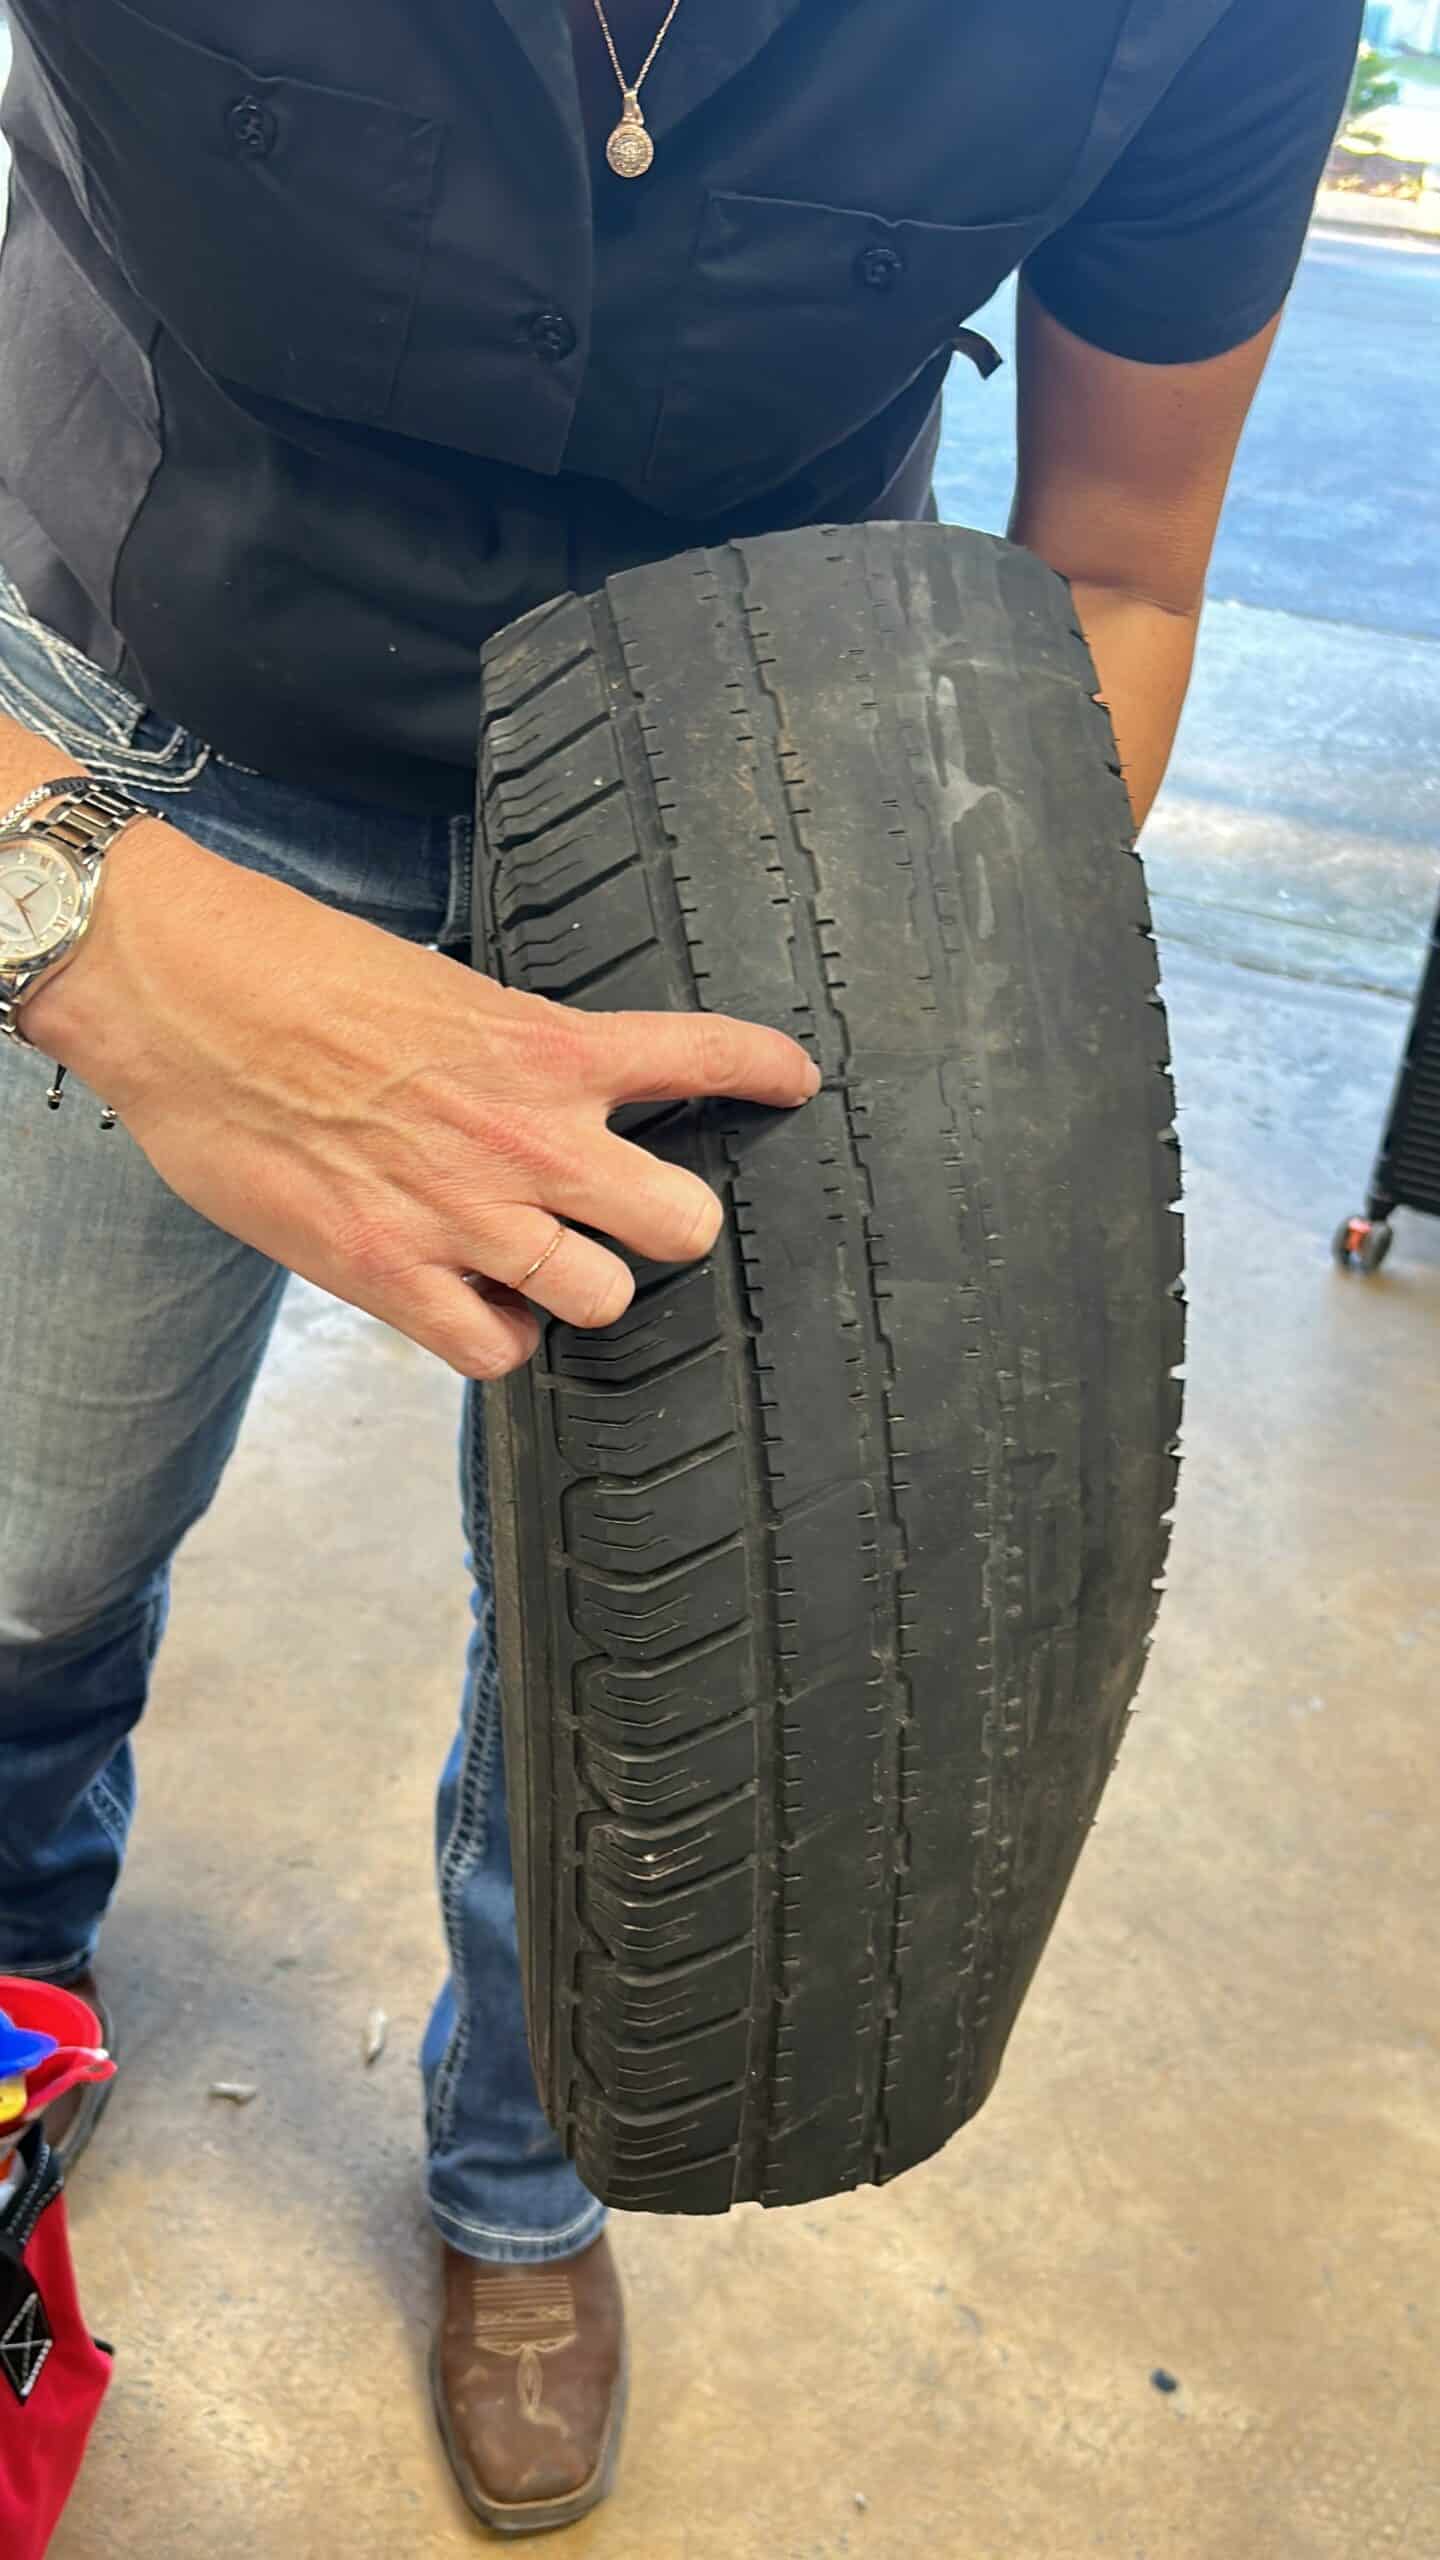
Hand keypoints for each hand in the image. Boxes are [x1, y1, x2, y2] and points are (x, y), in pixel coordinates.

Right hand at [24, 820, 819, 1377]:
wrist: (183, 994)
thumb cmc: (295, 973)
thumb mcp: (442, 991)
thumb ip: (513, 1056)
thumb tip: (548, 1105)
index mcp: (546, 1046)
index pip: (698, 1057)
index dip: (760, 1071)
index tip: (792, 1080)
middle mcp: (526, 1138)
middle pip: (682, 1223)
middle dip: (670, 1224)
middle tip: (633, 1215)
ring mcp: (466, 1216)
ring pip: (602, 1300)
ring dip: (579, 1286)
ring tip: (537, 1263)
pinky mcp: (392, 1274)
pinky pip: (498, 1353)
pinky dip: (497, 1337)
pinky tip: (476, 1304)